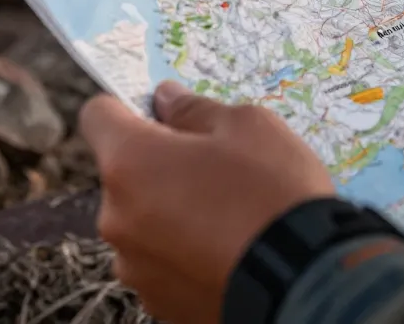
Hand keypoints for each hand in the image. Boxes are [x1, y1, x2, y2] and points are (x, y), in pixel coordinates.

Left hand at [80, 82, 334, 323]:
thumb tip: (167, 100)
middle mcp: (117, 217)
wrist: (306, 282)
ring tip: (229, 216)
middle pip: (124, 174)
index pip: (97, 115)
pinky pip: (163, 262)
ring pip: (143, 220)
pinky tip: (228, 249)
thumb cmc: (274, 192)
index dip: (128, 106)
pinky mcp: (157, 303)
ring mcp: (135, 267)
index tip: (163, 114)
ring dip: (171, 211)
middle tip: (215, 168)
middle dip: (159, 164)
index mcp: (130, 162)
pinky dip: (186, 251)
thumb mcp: (248, 126)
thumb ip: (195, 110)